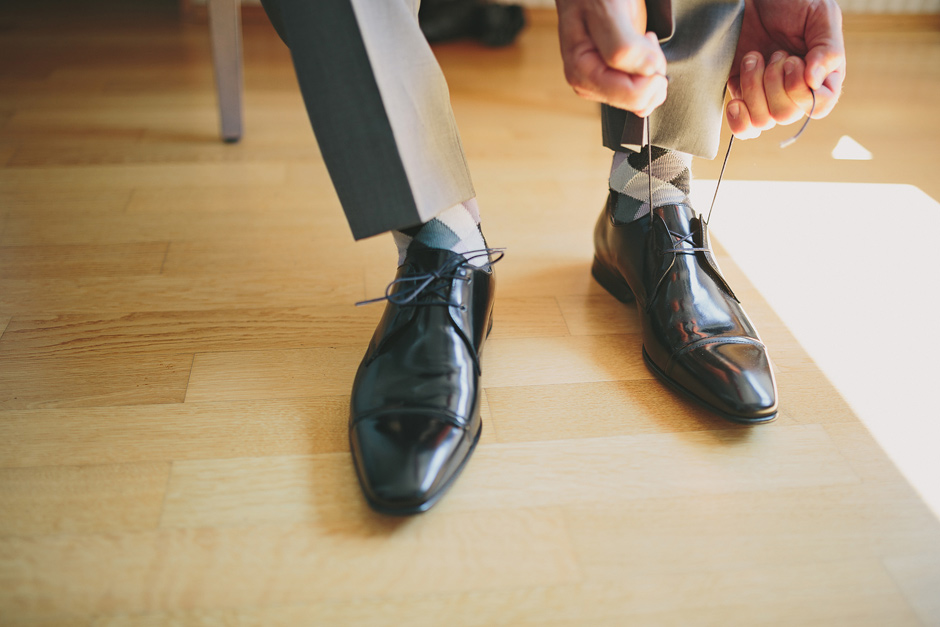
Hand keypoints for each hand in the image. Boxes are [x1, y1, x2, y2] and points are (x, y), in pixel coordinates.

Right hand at [556, 0, 668, 116]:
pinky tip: (640, 45)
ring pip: (643, 98)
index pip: (633, 96)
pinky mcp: (613, 77)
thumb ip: (624, 46)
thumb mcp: (606, 10)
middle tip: (644, 37)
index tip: (645, 38)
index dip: (651, 71)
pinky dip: (650, 67)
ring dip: (651, 66)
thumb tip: (648, 72)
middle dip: (651, 70)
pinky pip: (642, 89)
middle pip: (639, 101)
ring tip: (640, 38)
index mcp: (582, 73)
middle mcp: (588, 83)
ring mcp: (601, 82)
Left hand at [726, 0, 845, 138]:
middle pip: (786, 114)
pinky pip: (744, 127)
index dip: (801, 90)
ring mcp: (768, 95)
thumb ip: (828, 48)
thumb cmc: (793, 1)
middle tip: (774, 53)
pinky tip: (736, 102)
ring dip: (754, 87)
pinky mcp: (743, 94)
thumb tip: (814, 82)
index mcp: (823, 75)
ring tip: (753, 57)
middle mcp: (797, 91)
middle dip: (774, 82)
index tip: (792, 60)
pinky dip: (739, 120)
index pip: (819, 106)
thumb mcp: (820, 14)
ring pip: (763, 120)